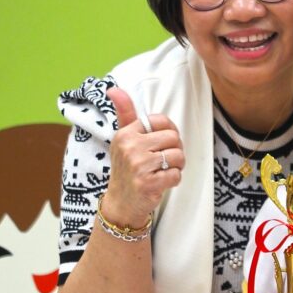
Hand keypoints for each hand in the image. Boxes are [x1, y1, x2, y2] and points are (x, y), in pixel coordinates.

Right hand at [99, 87, 183, 226]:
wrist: (121, 203)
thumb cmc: (127, 168)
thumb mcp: (123, 139)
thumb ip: (125, 113)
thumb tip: (114, 88)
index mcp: (126, 133)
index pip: (161, 121)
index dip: (169, 132)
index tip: (161, 144)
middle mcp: (130, 147)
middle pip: (174, 138)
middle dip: (175, 151)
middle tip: (162, 161)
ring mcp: (138, 165)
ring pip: (178, 156)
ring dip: (176, 166)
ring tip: (162, 171)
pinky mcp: (148, 183)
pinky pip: (176, 175)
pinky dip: (173, 180)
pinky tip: (160, 183)